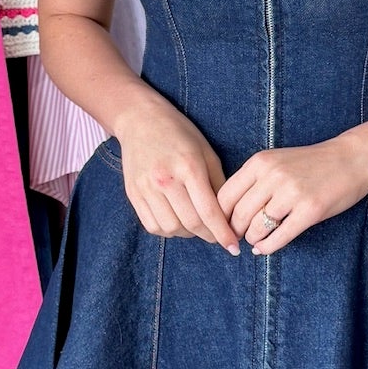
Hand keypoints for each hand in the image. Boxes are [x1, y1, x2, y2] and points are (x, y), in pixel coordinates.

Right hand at [111, 100, 240, 249]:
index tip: (234, 248)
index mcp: (188, 167)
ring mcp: (146, 189)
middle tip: (218, 236)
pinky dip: (168, 230)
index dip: (223, 234)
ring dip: (188, 234)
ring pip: (171, 229)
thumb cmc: (179, 134)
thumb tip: (229, 215)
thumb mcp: (206, 152)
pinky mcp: (133, 194)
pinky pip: (153, 226)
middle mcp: (165, 180)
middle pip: (191, 224)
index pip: (209, 212)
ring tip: (196, 225)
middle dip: (209, 236)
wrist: (140, 120)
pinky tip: (177, 221)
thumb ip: (218, 184)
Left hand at [217, 134, 367, 254]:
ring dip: (251, 239)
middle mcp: (273, 176)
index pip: (224, 196)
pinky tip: (264, 249)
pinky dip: (267, 247)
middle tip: (236, 239)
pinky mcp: (310, 210)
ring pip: (256, 228)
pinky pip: (279, 236)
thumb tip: (228, 212)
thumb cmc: (312, 163)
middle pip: (238, 215)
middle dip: (234, 232)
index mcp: (260, 162)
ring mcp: (292, 193)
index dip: (219, 217)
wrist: (353, 158)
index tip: (222, 227)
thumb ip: (253, 181)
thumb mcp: (277, 161)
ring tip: (255, 241)